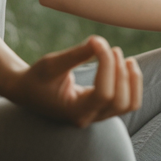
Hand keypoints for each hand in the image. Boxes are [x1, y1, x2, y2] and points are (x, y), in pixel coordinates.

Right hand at [5, 35, 142, 126]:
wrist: (27, 91)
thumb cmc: (37, 77)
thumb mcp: (52, 64)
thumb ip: (77, 54)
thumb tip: (99, 41)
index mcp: (74, 112)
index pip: (104, 93)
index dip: (107, 66)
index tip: (98, 43)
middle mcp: (88, 118)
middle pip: (121, 102)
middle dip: (121, 73)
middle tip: (112, 48)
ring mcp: (97, 116)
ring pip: (129, 105)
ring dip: (132, 81)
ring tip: (127, 59)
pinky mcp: (102, 108)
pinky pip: (126, 101)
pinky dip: (132, 84)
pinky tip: (127, 65)